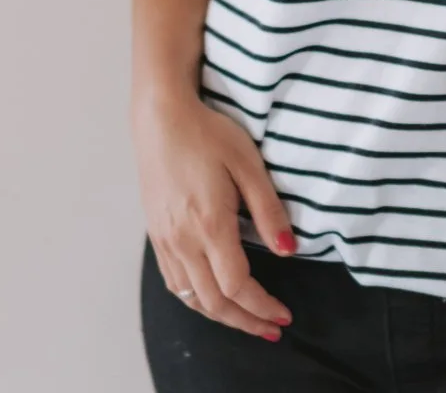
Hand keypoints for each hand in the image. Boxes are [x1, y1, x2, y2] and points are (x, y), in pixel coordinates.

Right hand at [133, 94, 296, 342]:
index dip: (262, 308)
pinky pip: (174, 281)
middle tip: (271, 328)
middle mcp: (183, 240)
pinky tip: (211, 296)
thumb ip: (268, 210)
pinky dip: (196, 299)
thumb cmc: (207, 133)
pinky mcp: (155, 232)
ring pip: (191, 297)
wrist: (160, 116)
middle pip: (214, 302)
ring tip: (246, 319)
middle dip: (245, 322)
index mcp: (209, 225)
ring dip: (221, 316)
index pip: (237, 287)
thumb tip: (290, 251)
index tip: (284, 315)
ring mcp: (165, 239)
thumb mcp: (247, 163)